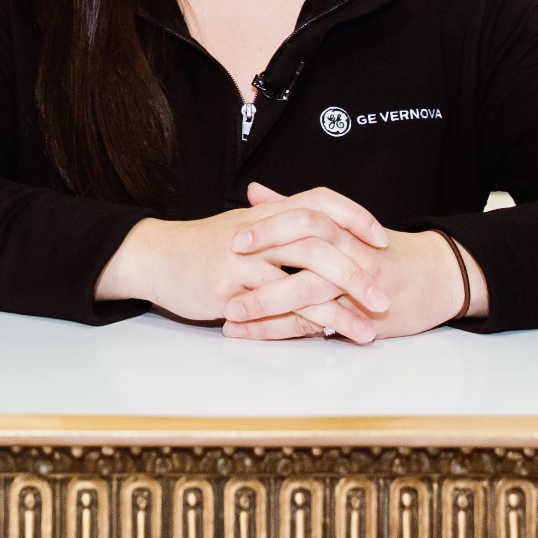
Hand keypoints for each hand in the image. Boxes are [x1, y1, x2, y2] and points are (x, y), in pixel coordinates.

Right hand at [96, 182, 390, 336]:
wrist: (154, 255)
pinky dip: (302, 322)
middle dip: (357, 270)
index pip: (319, 202)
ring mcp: (243, 259)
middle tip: (383, 296)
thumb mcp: (244, 228)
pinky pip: (274, 306)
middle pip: (318, 241)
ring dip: (339, 305)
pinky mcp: (229, 288)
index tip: (382, 238)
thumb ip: (281, 228)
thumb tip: (323, 233)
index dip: (354, 216)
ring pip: (301, 276)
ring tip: (366, 328)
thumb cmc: (202, 246)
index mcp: (267, 213)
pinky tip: (322, 335)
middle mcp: (259, 231)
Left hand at [223, 186, 489, 340]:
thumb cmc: (384, 251)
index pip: (305, 217)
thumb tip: (256, 192)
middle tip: (229, 269)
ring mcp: (357, 287)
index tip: (235, 235)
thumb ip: (295, 208)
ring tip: (230, 313)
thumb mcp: (343, 225)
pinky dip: (282, 330)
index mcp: (343, 228)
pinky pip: (316, 325)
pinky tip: (254, 335)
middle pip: (306, 249)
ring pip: (308, 291)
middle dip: (265, 260)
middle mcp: (351, 253)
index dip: (270, 225)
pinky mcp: (360, 317)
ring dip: (266, 302)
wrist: (438, 277)